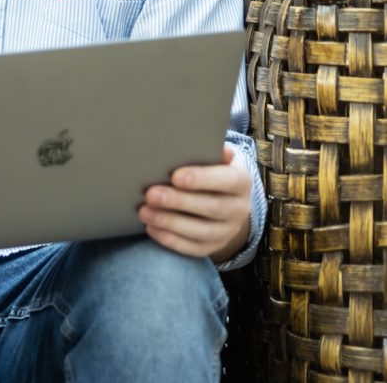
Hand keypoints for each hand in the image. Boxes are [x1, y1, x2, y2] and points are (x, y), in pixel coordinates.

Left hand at [139, 144, 251, 260]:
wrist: (225, 200)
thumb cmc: (210, 171)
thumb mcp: (213, 158)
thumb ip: (205, 150)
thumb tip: (196, 138)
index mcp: (241, 181)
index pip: (227, 180)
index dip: (201, 179)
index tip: (175, 176)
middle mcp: (240, 209)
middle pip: (212, 208)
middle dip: (178, 202)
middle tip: (150, 194)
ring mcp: (228, 231)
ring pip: (201, 232)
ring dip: (170, 222)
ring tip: (144, 211)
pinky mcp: (213, 247)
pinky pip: (193, 248)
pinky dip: (170, 239)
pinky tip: (151, 227)